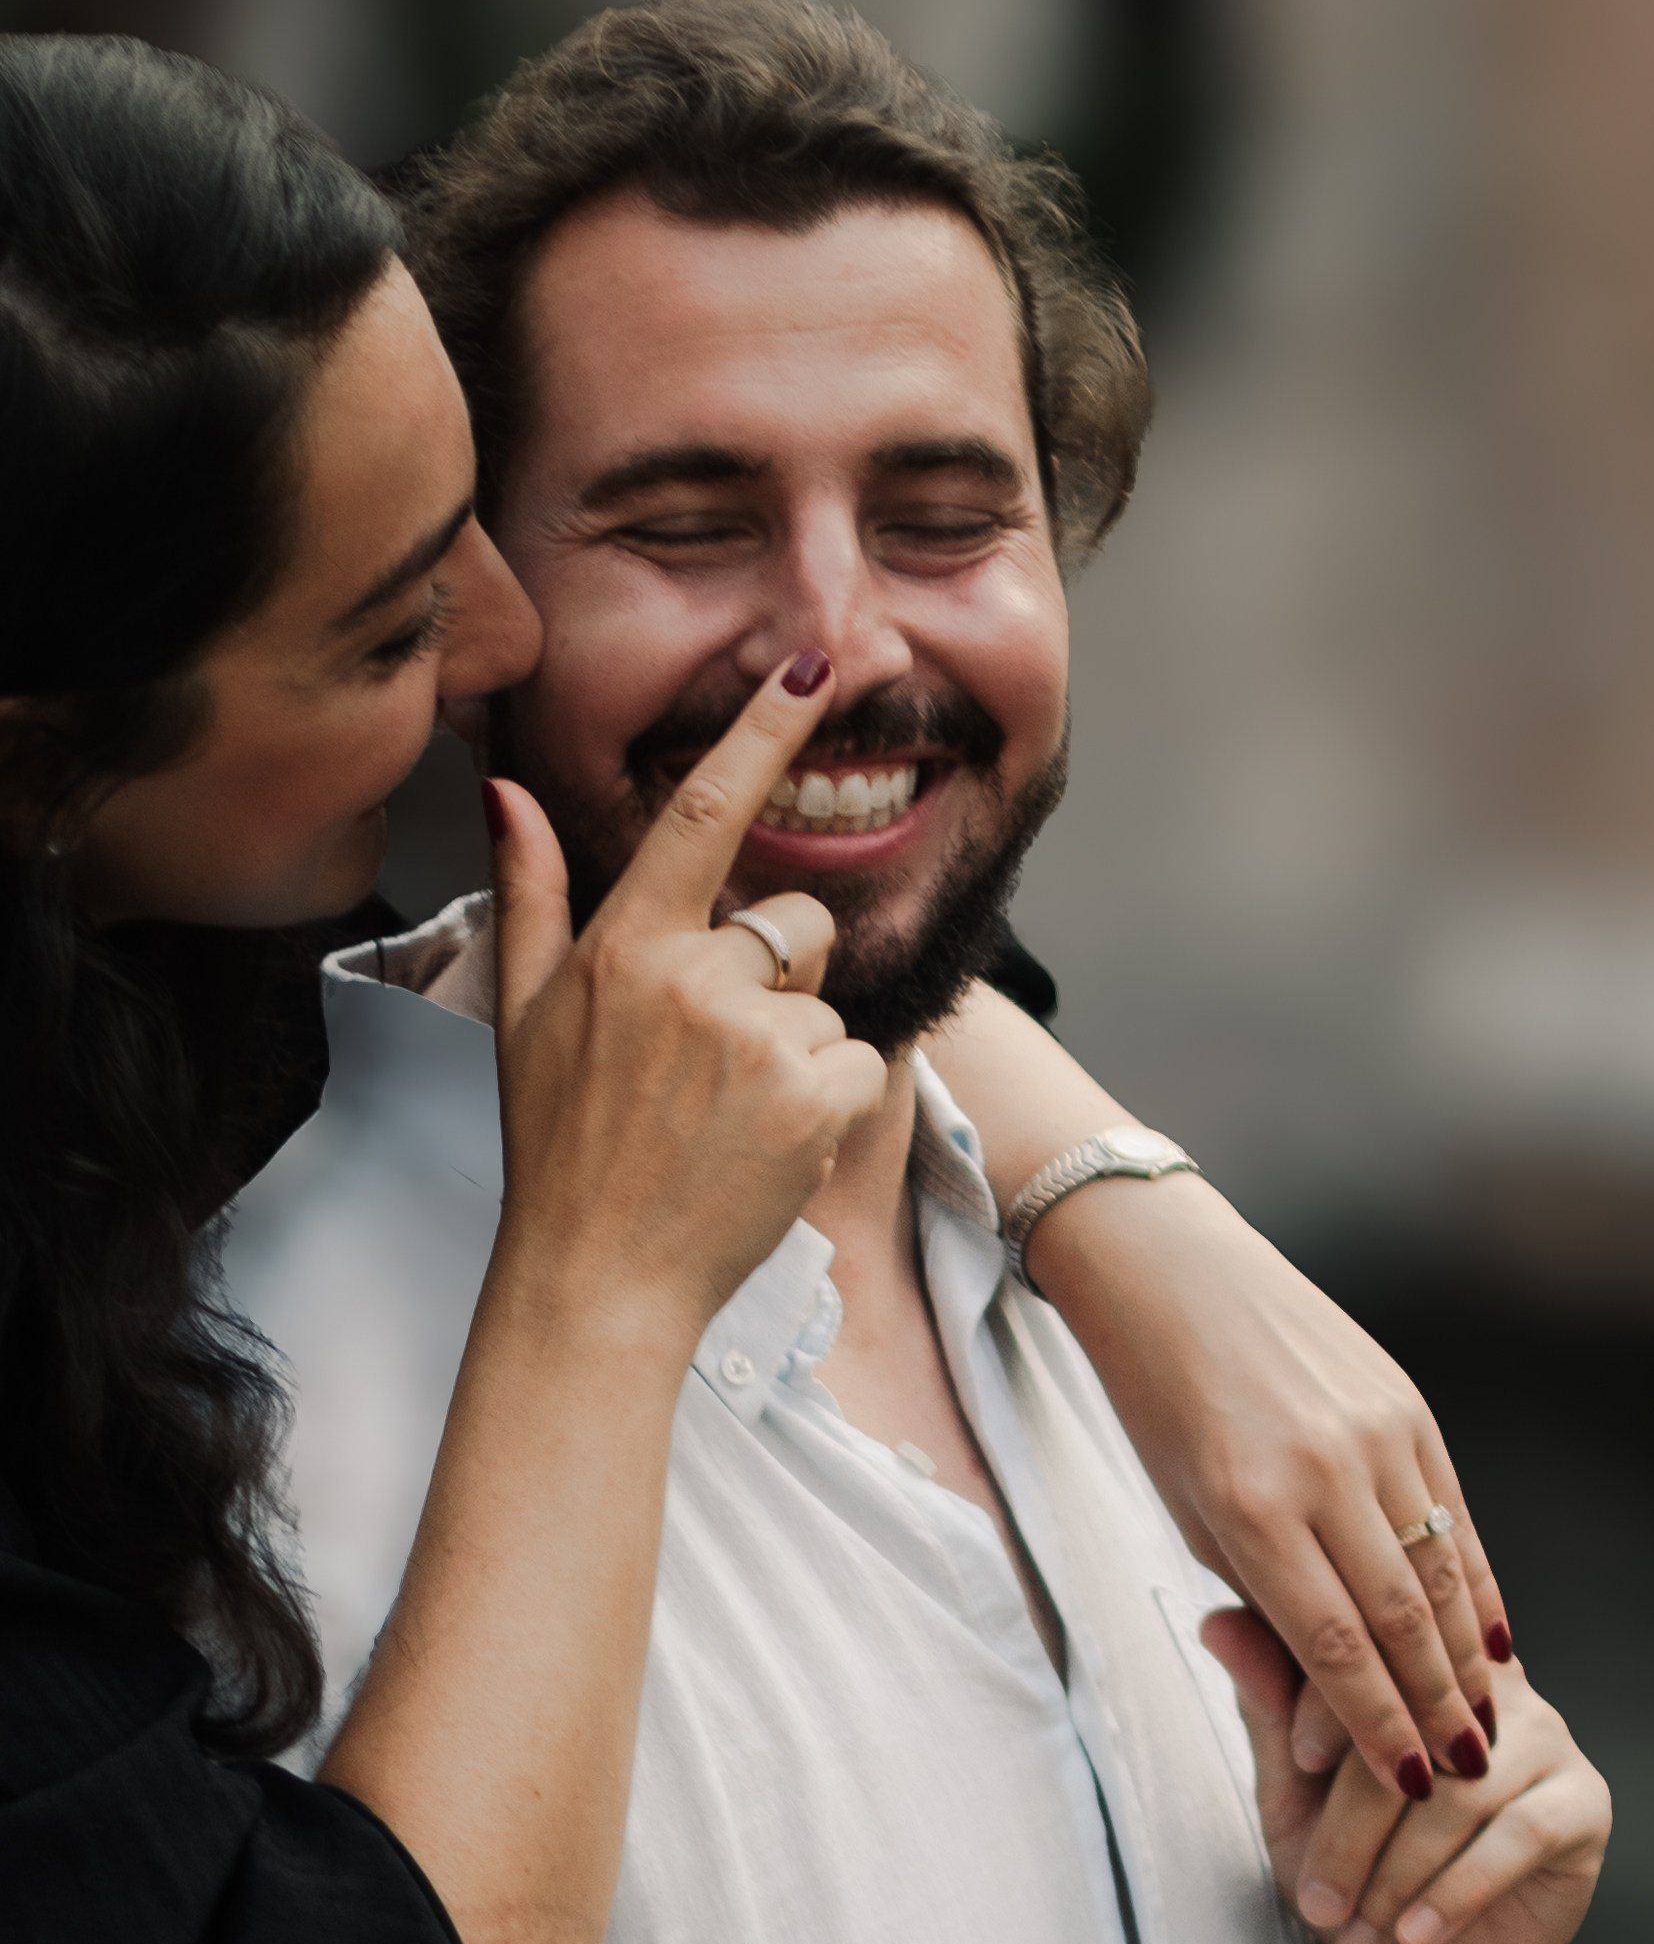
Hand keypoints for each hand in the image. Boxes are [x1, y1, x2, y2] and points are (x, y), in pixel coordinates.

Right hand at [486, 652, 885, 1341]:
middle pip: (797, 924)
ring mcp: (759, 1038)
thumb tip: (506, 792)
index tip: (817, 667)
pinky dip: (828, 1106)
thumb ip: (531, 893)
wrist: (598, 1276)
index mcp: (627, 945)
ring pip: (826, 1004)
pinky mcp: (814, 1097)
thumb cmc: (561, 1149)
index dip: (766, 729)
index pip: (705, 811)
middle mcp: (695, 978)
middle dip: (780, 978)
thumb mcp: (523, 1014)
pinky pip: (858, 1065)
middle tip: (713, 1064)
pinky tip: (765, 1146)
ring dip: (796, 1055)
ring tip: (727, 1119)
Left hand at [1025, 1164, 1508, 1796]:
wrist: (1170, 1277)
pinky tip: (1488, 1635)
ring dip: (1466, 1656)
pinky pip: (1455, 1509)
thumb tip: (1333, 1686)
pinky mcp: (1406, 1403)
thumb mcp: (1190, 1513)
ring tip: (1482, 1719)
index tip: (1408, 1780)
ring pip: (1440, 1567)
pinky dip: (1474, 1580)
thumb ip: (1263, 1595)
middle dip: (1436, 1705)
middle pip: (1399, 1616)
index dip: (1376, 1722)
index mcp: (1250, 1508)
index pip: (1332, 1644)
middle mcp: (1321, 1470)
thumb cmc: (1160, 1406)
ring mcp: (1374, 1432)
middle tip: (1461, 1770)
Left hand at [1202, 1606, 1610, 1943]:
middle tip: (1316, 1899)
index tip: (1296, 1766)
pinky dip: (1456, 1892)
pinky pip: (1519, 1836)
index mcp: (1415, 1652)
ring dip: (1398, 1876)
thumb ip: (1268, 1704)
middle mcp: (1488, 1680)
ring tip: (1356, 1936)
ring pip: (1460, 1793)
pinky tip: (1413, 1935)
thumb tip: (1216, 1619)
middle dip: (1355, 1826)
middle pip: (1417, 1728)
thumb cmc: (1344, 1856)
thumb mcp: (1291, 1785)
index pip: (1374, 1647)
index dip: (1331, 1704)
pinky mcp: (1582, 1803)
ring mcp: (1545, 1737)